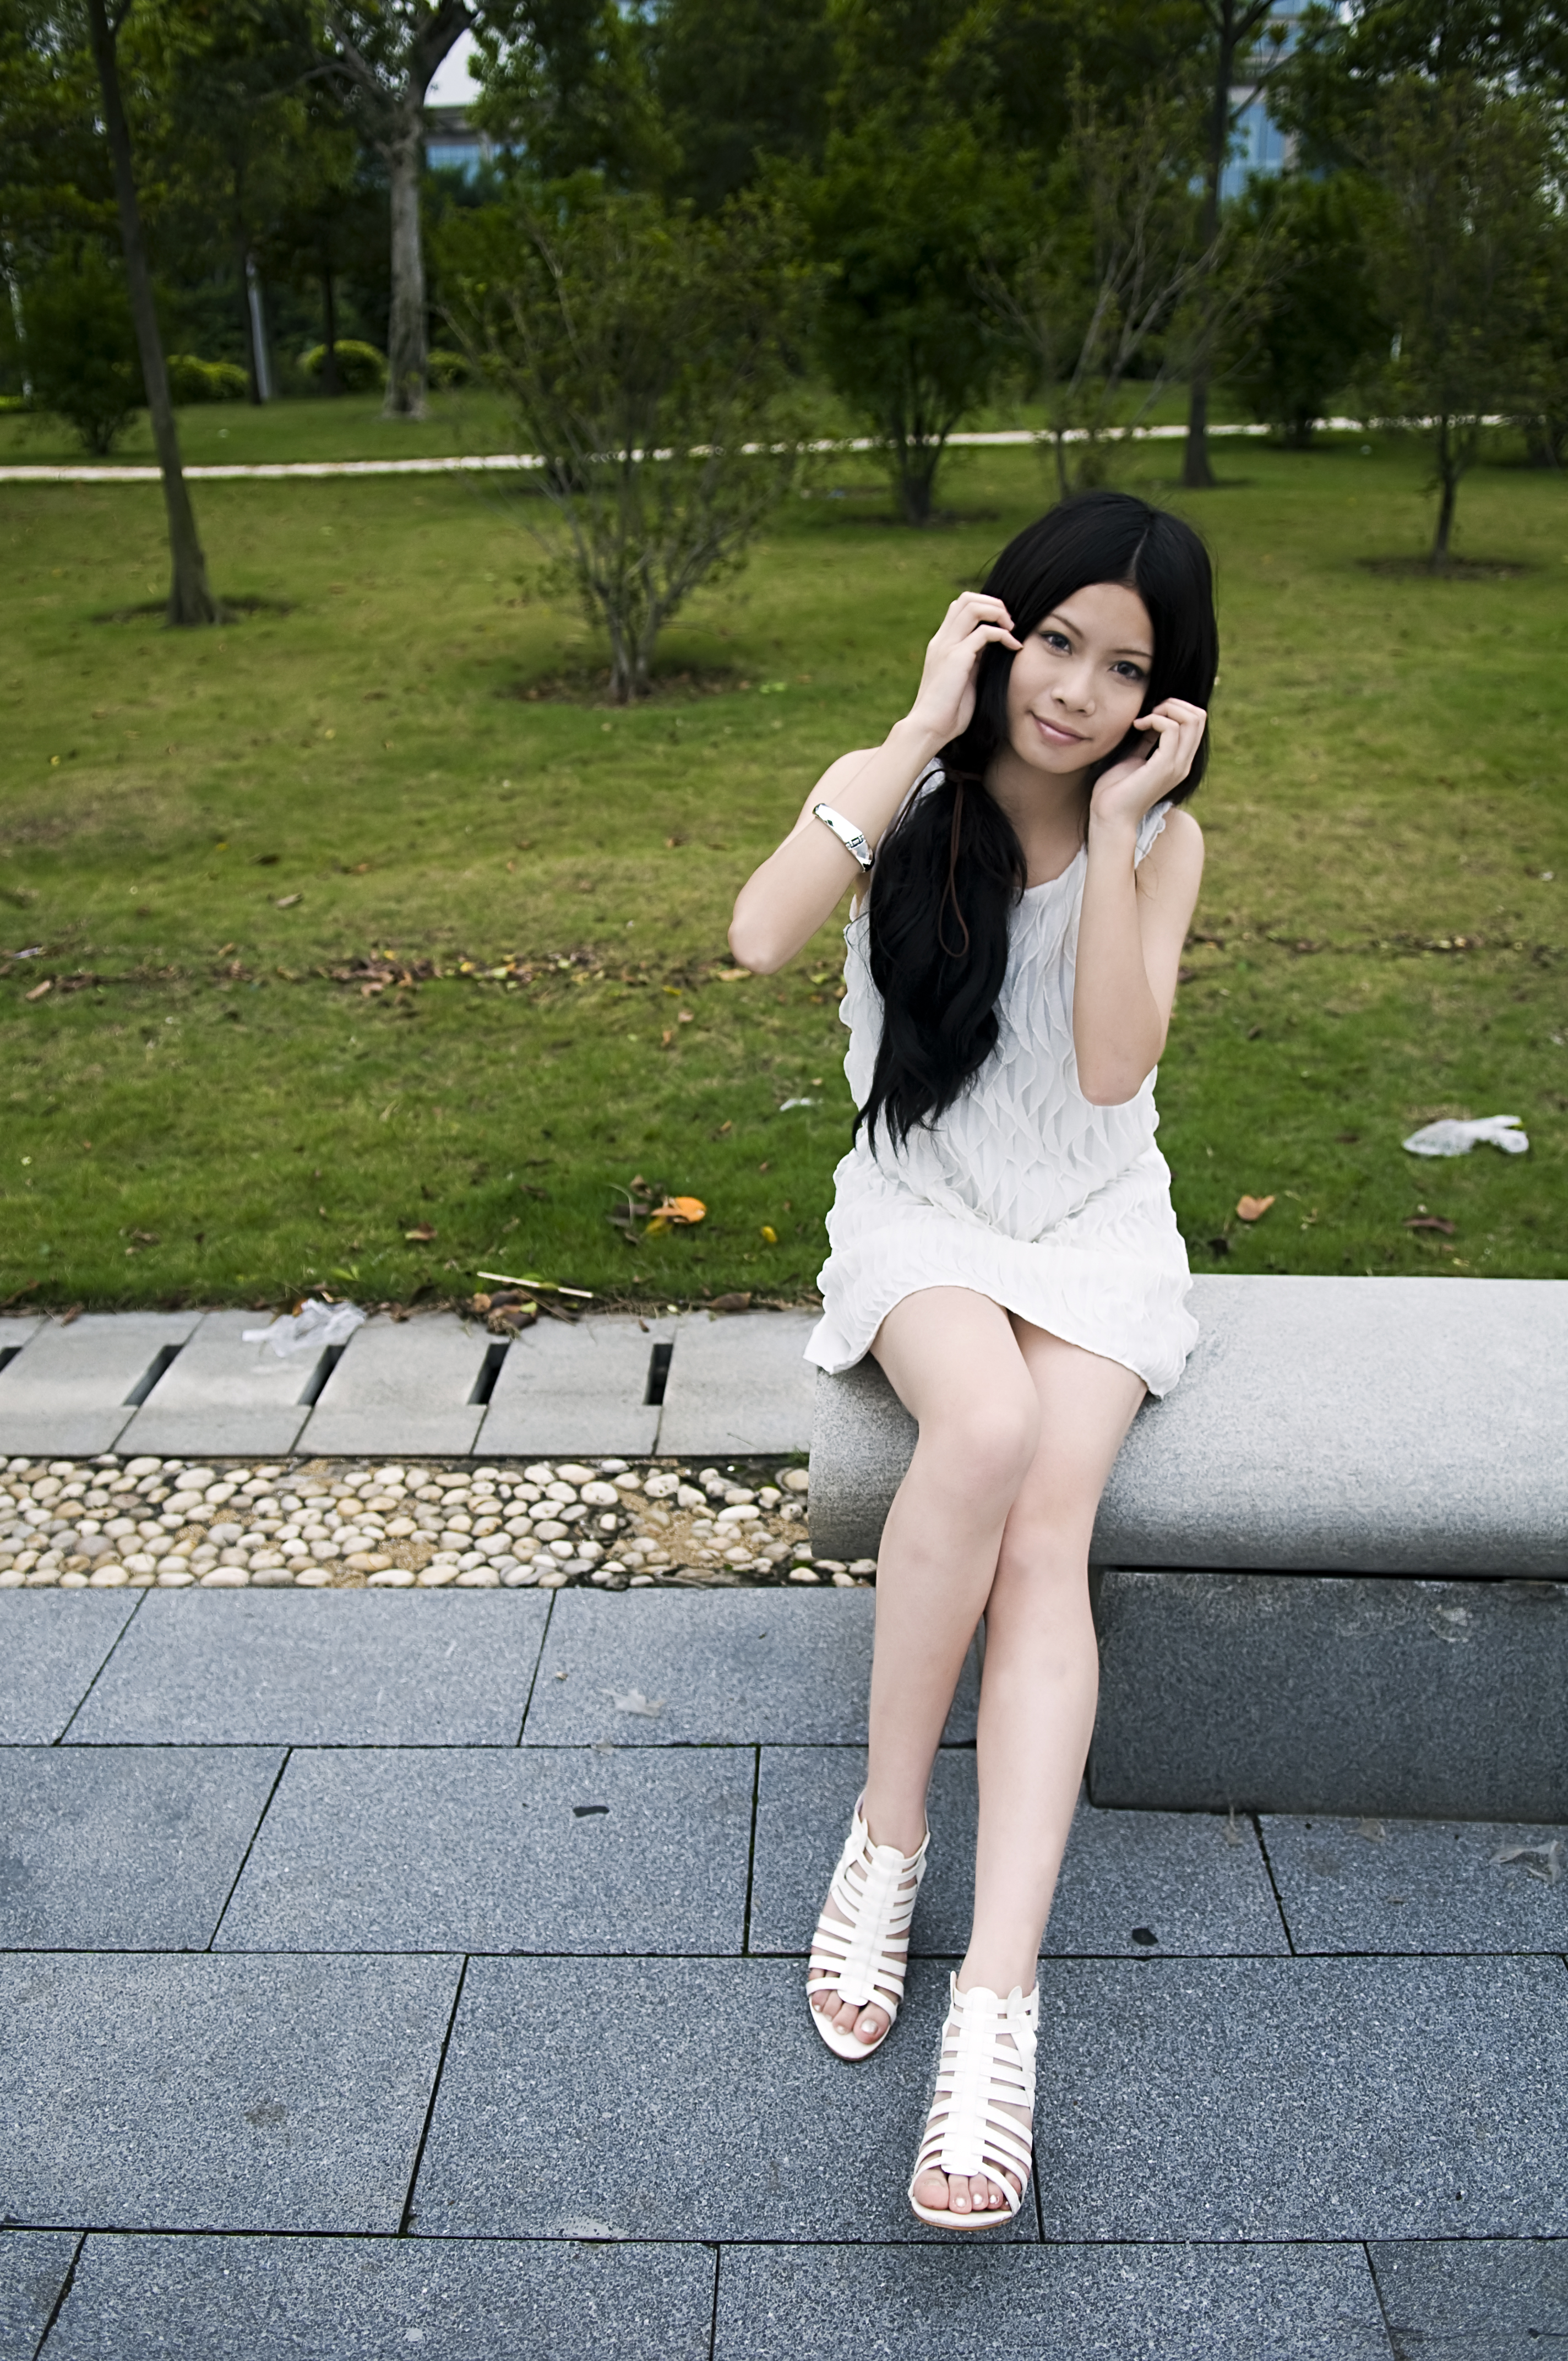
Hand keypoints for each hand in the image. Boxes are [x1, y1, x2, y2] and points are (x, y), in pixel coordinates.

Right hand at [906, 593, 1020, 747]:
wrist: (928, 728)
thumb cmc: (947, 713)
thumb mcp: (964, 680)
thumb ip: (974, 662)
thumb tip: (992, 651)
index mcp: (942, 644)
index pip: (960, 609)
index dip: (984, 608)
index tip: (1002, 625)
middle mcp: (942, 640)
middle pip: (966, 598)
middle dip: (993, 603)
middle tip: (1010, 622)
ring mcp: (947, 646)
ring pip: (972, 606)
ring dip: (998, 612)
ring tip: (1012, 628)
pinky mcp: (957, 657)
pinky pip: (985, 632)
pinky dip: (1004, 635)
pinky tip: (1015, 647)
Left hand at [1089, 699, 1207, 830]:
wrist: (1110, 816)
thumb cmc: (1116, 790)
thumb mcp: (1135, 757)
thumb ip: (1148, 740)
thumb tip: (1151, 719)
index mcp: (1179, 761)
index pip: (1197, 723)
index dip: (1176, 709)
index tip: (1151, 714)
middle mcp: (1183, 763)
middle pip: (1199, 717)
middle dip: (1174, 704)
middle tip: (1149, 713)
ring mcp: (1177, 765)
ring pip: (1191, 719)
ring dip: (1165, 710)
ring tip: (1143, 720)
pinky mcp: (1164, 767)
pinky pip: (1171, 729)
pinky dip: (1154, 719)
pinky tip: (1137, 726)